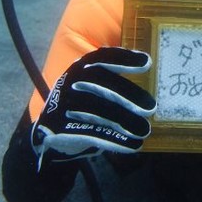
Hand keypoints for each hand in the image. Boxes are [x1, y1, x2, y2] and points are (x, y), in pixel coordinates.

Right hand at [31, 47, 155, 167]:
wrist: (50, 132)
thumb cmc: (83, 105)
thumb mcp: (92, 85)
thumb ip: (114, 80)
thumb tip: (148, 85)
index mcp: (81, 66)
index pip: (104, 57)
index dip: (125, 59)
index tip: (148, 63)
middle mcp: (71, 81)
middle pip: (102, 84)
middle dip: (128, 95)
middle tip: (151, 108)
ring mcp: (62, 104)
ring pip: (97, 111)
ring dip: (124, 121)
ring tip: (144, 130)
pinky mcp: (59, 127)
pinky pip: (91, 132)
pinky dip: (114, 138)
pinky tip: (132, 144)